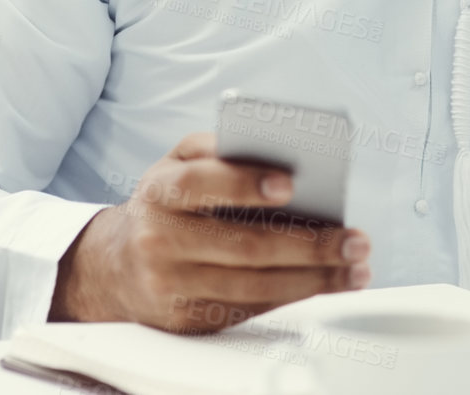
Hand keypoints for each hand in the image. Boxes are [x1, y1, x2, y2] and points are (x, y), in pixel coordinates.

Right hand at [49, 132, 371, 331]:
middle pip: (243, 246)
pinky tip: (325, 284)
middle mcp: (161, 241)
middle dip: (308, 244)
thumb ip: (217, 150)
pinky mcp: (188, 319)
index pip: (201, 185)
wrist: (116, 266)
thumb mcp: (176, 164)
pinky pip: (249, 308)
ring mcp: (173, 286)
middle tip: (354, 239)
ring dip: (313, 279)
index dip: (245, 184)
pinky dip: (292, 297)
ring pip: (253, 286)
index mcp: (160, 193)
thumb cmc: (164, 205)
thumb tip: (276, 151)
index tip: (292, 183)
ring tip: (354, 267)